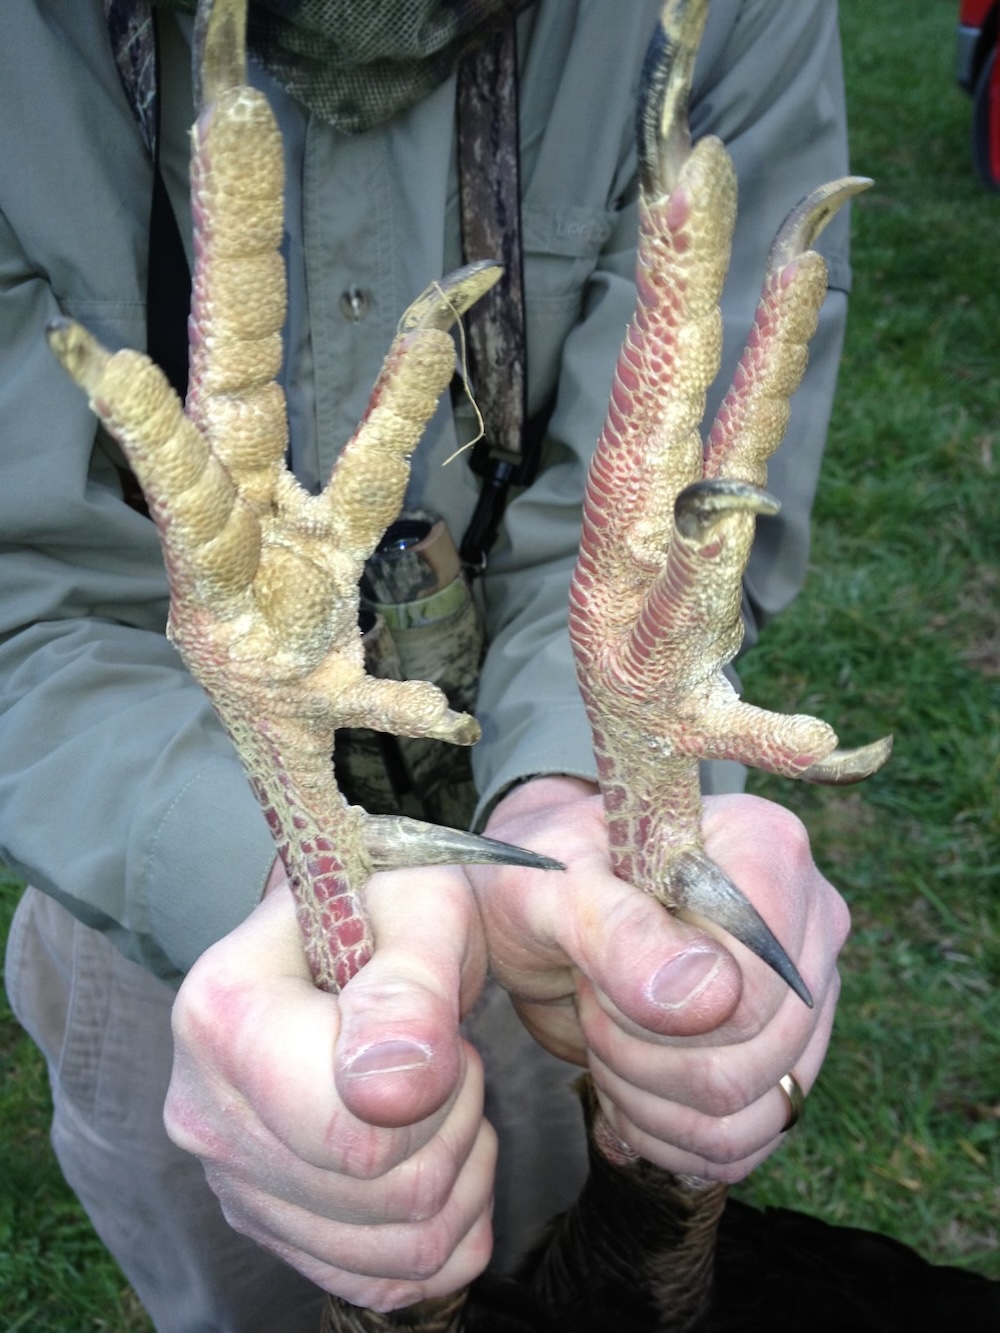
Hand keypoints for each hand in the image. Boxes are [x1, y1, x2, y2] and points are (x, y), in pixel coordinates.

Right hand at [163, 861, 493, 1310]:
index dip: (437, 1092)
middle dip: (455, 1122)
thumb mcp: (421, 909)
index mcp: (222, 1015)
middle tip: (447, 1052)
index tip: (437, 1024)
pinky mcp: (269, 1223)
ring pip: (395, 1249)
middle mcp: (204, 1108)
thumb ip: (410, 990)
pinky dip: (445, 1229)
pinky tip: (442, 1151)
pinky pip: (384, 1281)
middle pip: (378, 1195)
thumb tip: (391, 1091)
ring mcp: (231, 1176)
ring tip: (444, 1092)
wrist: (360, 925)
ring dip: (459, 1171)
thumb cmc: (392, 904)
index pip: (353, 1133)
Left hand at [470, 778, 849, 1180]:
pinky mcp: (783, 1056)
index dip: (663, 1007)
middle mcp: (807, 919)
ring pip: (756, 1108)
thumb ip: (618, 930)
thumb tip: (711, 998)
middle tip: (589, 1003)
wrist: (538, 905)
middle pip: (760, 1053)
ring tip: (603, 1038)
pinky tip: (623, 1089)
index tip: (596, 970)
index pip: (760, 984)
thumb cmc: (543, 875)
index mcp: (767, 849)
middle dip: (646, 1053)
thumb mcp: (549, 887)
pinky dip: (670, 1134)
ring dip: (652, 1098)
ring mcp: (805, 994)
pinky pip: (747, 1140)